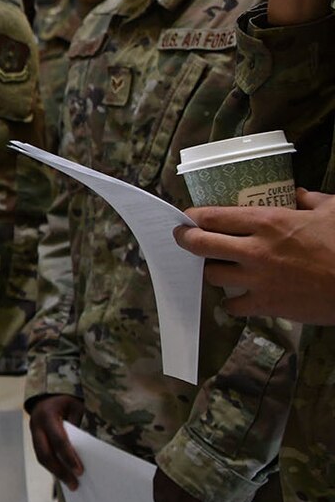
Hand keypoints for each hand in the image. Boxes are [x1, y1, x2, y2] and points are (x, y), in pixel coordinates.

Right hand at [27, 394, 83, 488]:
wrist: (47, 395)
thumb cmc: (66, 400)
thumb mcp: (76, 407)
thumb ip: (80, 424)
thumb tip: (88, 448)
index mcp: (47, 415)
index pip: (58, 440)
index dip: (69, 457)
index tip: (80, 471)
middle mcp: (36, 426)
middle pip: (45, 454)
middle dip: (60, 471)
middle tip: (74, 485)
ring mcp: (33, 433)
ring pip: (41, 458)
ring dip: (56, 472)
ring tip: (71, 484)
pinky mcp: (35, 440)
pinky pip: (42, 456)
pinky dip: (53, 467)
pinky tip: (64, 475)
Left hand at [177, 192, 334, 324]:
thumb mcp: (333, 211)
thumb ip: (311, 200)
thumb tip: (300, 195)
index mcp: (268, 222)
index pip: (213, 217)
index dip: (194, 216)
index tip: (189, 216)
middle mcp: (255, 250)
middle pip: (200, 245)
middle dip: (185, 239)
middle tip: (182, 237)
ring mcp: (258, 280)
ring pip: (212, 275)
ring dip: (211, 270)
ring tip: (214, 266)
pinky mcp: (266, 305)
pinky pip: (232, 306)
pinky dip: (231, 303)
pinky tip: (235, 298)